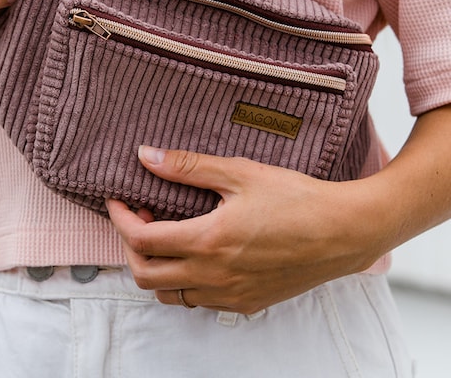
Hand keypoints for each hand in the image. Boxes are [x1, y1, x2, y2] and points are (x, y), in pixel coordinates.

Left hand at [107, 146, 384, 313]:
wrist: (345, 232)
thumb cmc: (296, 198)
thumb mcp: (239, 173)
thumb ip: (188, 166)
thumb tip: (146, 155)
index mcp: (207, 242)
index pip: (141, 240)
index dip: (119, 219)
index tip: (116, 201)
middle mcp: (213, 277)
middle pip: (145, 275)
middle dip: (130, 247)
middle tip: (140, 217)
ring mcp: (230, 296)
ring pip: (170, 294)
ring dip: (155, 267)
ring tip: (166, 236)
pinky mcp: (247, 304)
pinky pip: (199, 302)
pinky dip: (183, 282)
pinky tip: (198, 255)